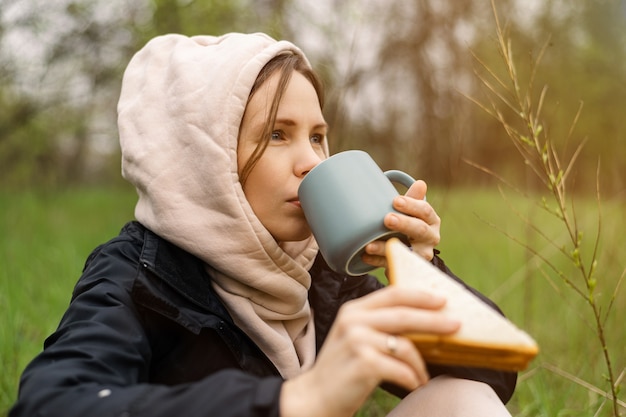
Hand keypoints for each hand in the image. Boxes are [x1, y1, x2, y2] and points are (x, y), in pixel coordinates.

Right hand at [280, 286, 459, 416]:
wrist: (315, 396)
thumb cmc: (342, 369)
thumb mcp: (355, 337)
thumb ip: (379, 324)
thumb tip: (423, 321)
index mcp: (354, 310)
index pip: (392, 294)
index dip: (420, 296)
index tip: (442, 299)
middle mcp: (354, 320)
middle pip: (404, 315)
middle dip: (434, 320)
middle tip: (456, 325)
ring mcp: (357, 340)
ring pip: (405, 345)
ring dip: (420, 363)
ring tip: (422, 375)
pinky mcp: (363, 362)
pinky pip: (401, 368)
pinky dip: (412, 377)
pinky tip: (413, 384)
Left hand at [363, 179, 440, 267]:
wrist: (410, 254)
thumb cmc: (409, 226)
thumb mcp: (411, 213)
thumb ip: (413, 199)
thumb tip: (420, 183)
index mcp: (432, 221)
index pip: (425, 211)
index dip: (412, 205)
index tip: (396, 201)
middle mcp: (430, 238)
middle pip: (420, 230)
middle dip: (404, 224)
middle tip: (387, 218)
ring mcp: (421, 255)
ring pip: (407, 252)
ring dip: (387, 248)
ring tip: (369, 245)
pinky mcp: (408, 268)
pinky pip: (393, 264)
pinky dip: (378, 260)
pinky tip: (365, 255)